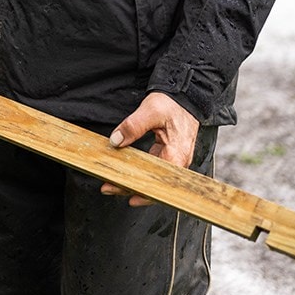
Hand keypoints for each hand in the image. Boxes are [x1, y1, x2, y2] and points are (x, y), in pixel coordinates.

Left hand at [101, 92, 199, 206]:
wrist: (185, 97)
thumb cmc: (173, 104)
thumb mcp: (151, 111)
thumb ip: (133, 126)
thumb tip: (116, 141)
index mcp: (177, 154)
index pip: (161, 181)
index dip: (146, 193)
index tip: (130, 197)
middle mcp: (178, 161)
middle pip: (155, 182)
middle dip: (131, 187)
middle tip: (108, 188)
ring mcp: (174, 158)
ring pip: (153, 175)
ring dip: (133, 178)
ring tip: (111, 182)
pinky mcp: (168, 153)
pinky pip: (153, 166)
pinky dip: (139, 169)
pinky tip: (125, 169)